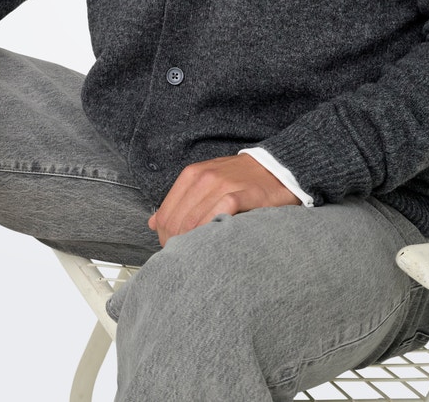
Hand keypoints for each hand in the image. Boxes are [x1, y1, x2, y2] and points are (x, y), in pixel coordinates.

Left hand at [148, 153, 299, 246]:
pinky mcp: (241, 194)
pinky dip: (213, 233)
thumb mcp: (206, 181)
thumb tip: (153, 222)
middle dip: (177, 244)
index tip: (173, 250)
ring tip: (200, 257)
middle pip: (177, 221)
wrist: (275, 167)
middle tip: (186, 260)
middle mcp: (203, 177)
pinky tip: (217, 244)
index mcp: (191, 175)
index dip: (164, 237)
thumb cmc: (240, 180)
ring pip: (194, 221)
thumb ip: (180, 200)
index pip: (164, 214)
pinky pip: (218, 215)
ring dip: (193, 243)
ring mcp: (222, 185)